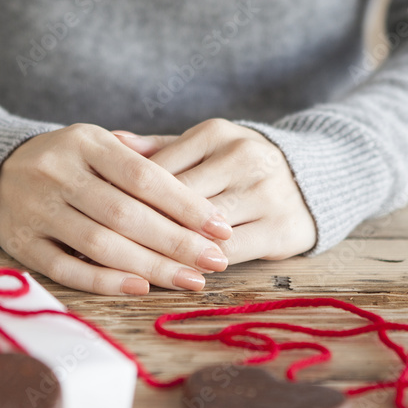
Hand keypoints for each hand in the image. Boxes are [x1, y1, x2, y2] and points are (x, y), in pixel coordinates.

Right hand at [0, 123, 232, 295]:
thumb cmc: (65, 161)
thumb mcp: (96, 144)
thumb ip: (142, 162)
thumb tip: (203, 199)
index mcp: (84, 141)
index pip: (144, 176)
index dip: (186, 204)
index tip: (221, 227)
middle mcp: (58, 173)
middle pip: (126, 214)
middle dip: (177, 241)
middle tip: (216, 261)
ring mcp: (36, 210)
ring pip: (100, 244)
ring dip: (151, 266)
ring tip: (191, 281)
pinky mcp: (21, 244)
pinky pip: (66, 268)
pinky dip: (104, 281)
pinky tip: (140, 289)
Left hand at [111, 118, 315, 262]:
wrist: (315, 178)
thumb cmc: (239, 166)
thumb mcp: (204, 148)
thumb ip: (160, 148)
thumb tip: (112, 140)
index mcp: (216, 133)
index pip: (158, 171)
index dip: (123, 197)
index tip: (92, 217)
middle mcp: (244, 157)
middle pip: (177, 201)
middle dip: (138, 227)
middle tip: (98, 247)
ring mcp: (266, 192)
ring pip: (201, 230)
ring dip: (166, 252)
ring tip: (128, 266)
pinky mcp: (282, 228)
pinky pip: (229, 253)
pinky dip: (199, 266)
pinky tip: (175, 274)